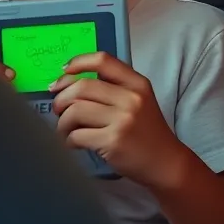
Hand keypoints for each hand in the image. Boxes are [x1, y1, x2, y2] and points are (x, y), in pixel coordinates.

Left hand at [51, 52, 188, 187]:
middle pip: (82, 86)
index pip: (103, 61)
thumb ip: (113, 88)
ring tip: (65, 130)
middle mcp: (131, 98)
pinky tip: (74, 143)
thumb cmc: (146, 132)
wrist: (165, 162)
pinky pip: (76, 135)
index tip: (63, 72)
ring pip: (75, 111)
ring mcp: (123, 120)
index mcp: (138, 84)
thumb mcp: (139, 101)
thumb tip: (68, 83)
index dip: (78, 63)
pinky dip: (68, 140)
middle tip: (58, 110)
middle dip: (61, 99)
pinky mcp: (113, 141)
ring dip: (62, 122)